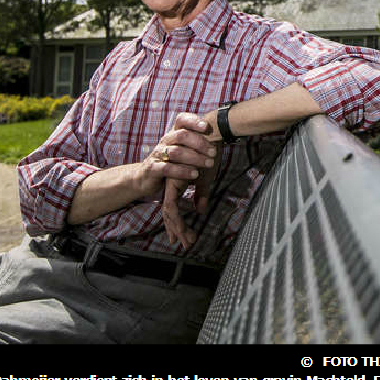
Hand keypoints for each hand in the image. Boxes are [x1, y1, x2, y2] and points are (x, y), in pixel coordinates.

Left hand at [155, 112, 222, 248]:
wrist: (210, 136)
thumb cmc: (209, 154)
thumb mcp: (206, 177)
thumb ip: (200, 193)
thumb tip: (199, 210)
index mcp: (178, 183)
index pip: (173, 207)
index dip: (176, 222)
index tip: (182, 236)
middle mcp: (172, 185)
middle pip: (169, 213)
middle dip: (176, 229)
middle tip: (184, 244)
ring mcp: (172, 184)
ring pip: (169, 213)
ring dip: (178, 229)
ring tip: (187, 242)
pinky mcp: (174, 183)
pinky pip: (172, 207)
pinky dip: (178, 221)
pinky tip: (185, 231)